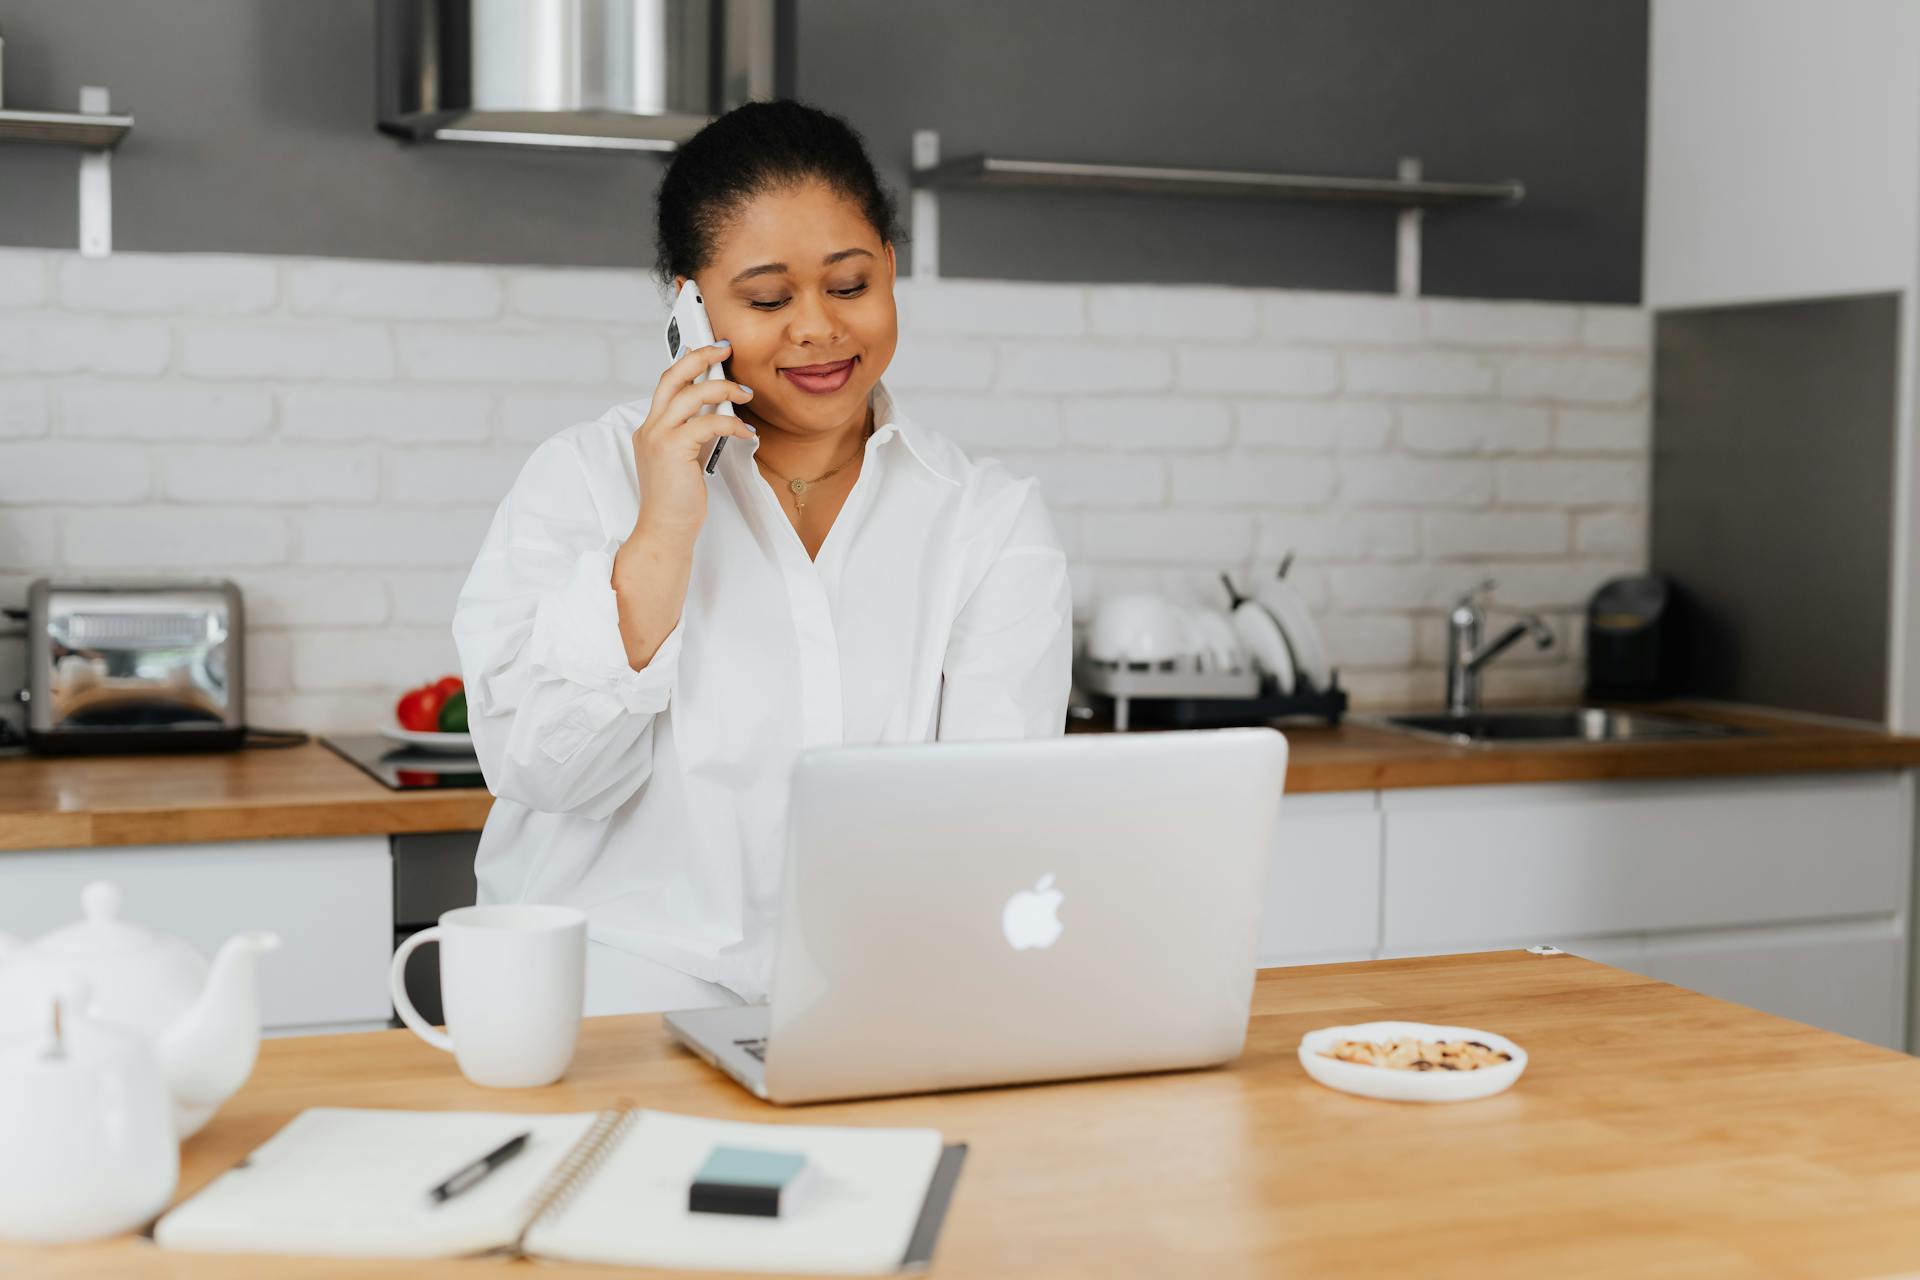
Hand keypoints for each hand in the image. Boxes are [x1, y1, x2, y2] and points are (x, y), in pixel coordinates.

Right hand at [630, 341, 757, 540]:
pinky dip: (732, 423)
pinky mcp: (673, 449)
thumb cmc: (678, 500)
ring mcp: (658, 436)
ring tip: (745, 394)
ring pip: (691, 394)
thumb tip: (718, 411)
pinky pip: (708, 422)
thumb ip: (695, 432)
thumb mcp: (687, 457)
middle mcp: (650, 427)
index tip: (709, 350)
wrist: (665, 529)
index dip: (688, 362)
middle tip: (725, 349)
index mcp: (651, 428)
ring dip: (723, 388)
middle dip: (701, 356)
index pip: (668, 384)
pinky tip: (747, 432)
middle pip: (673, 376)